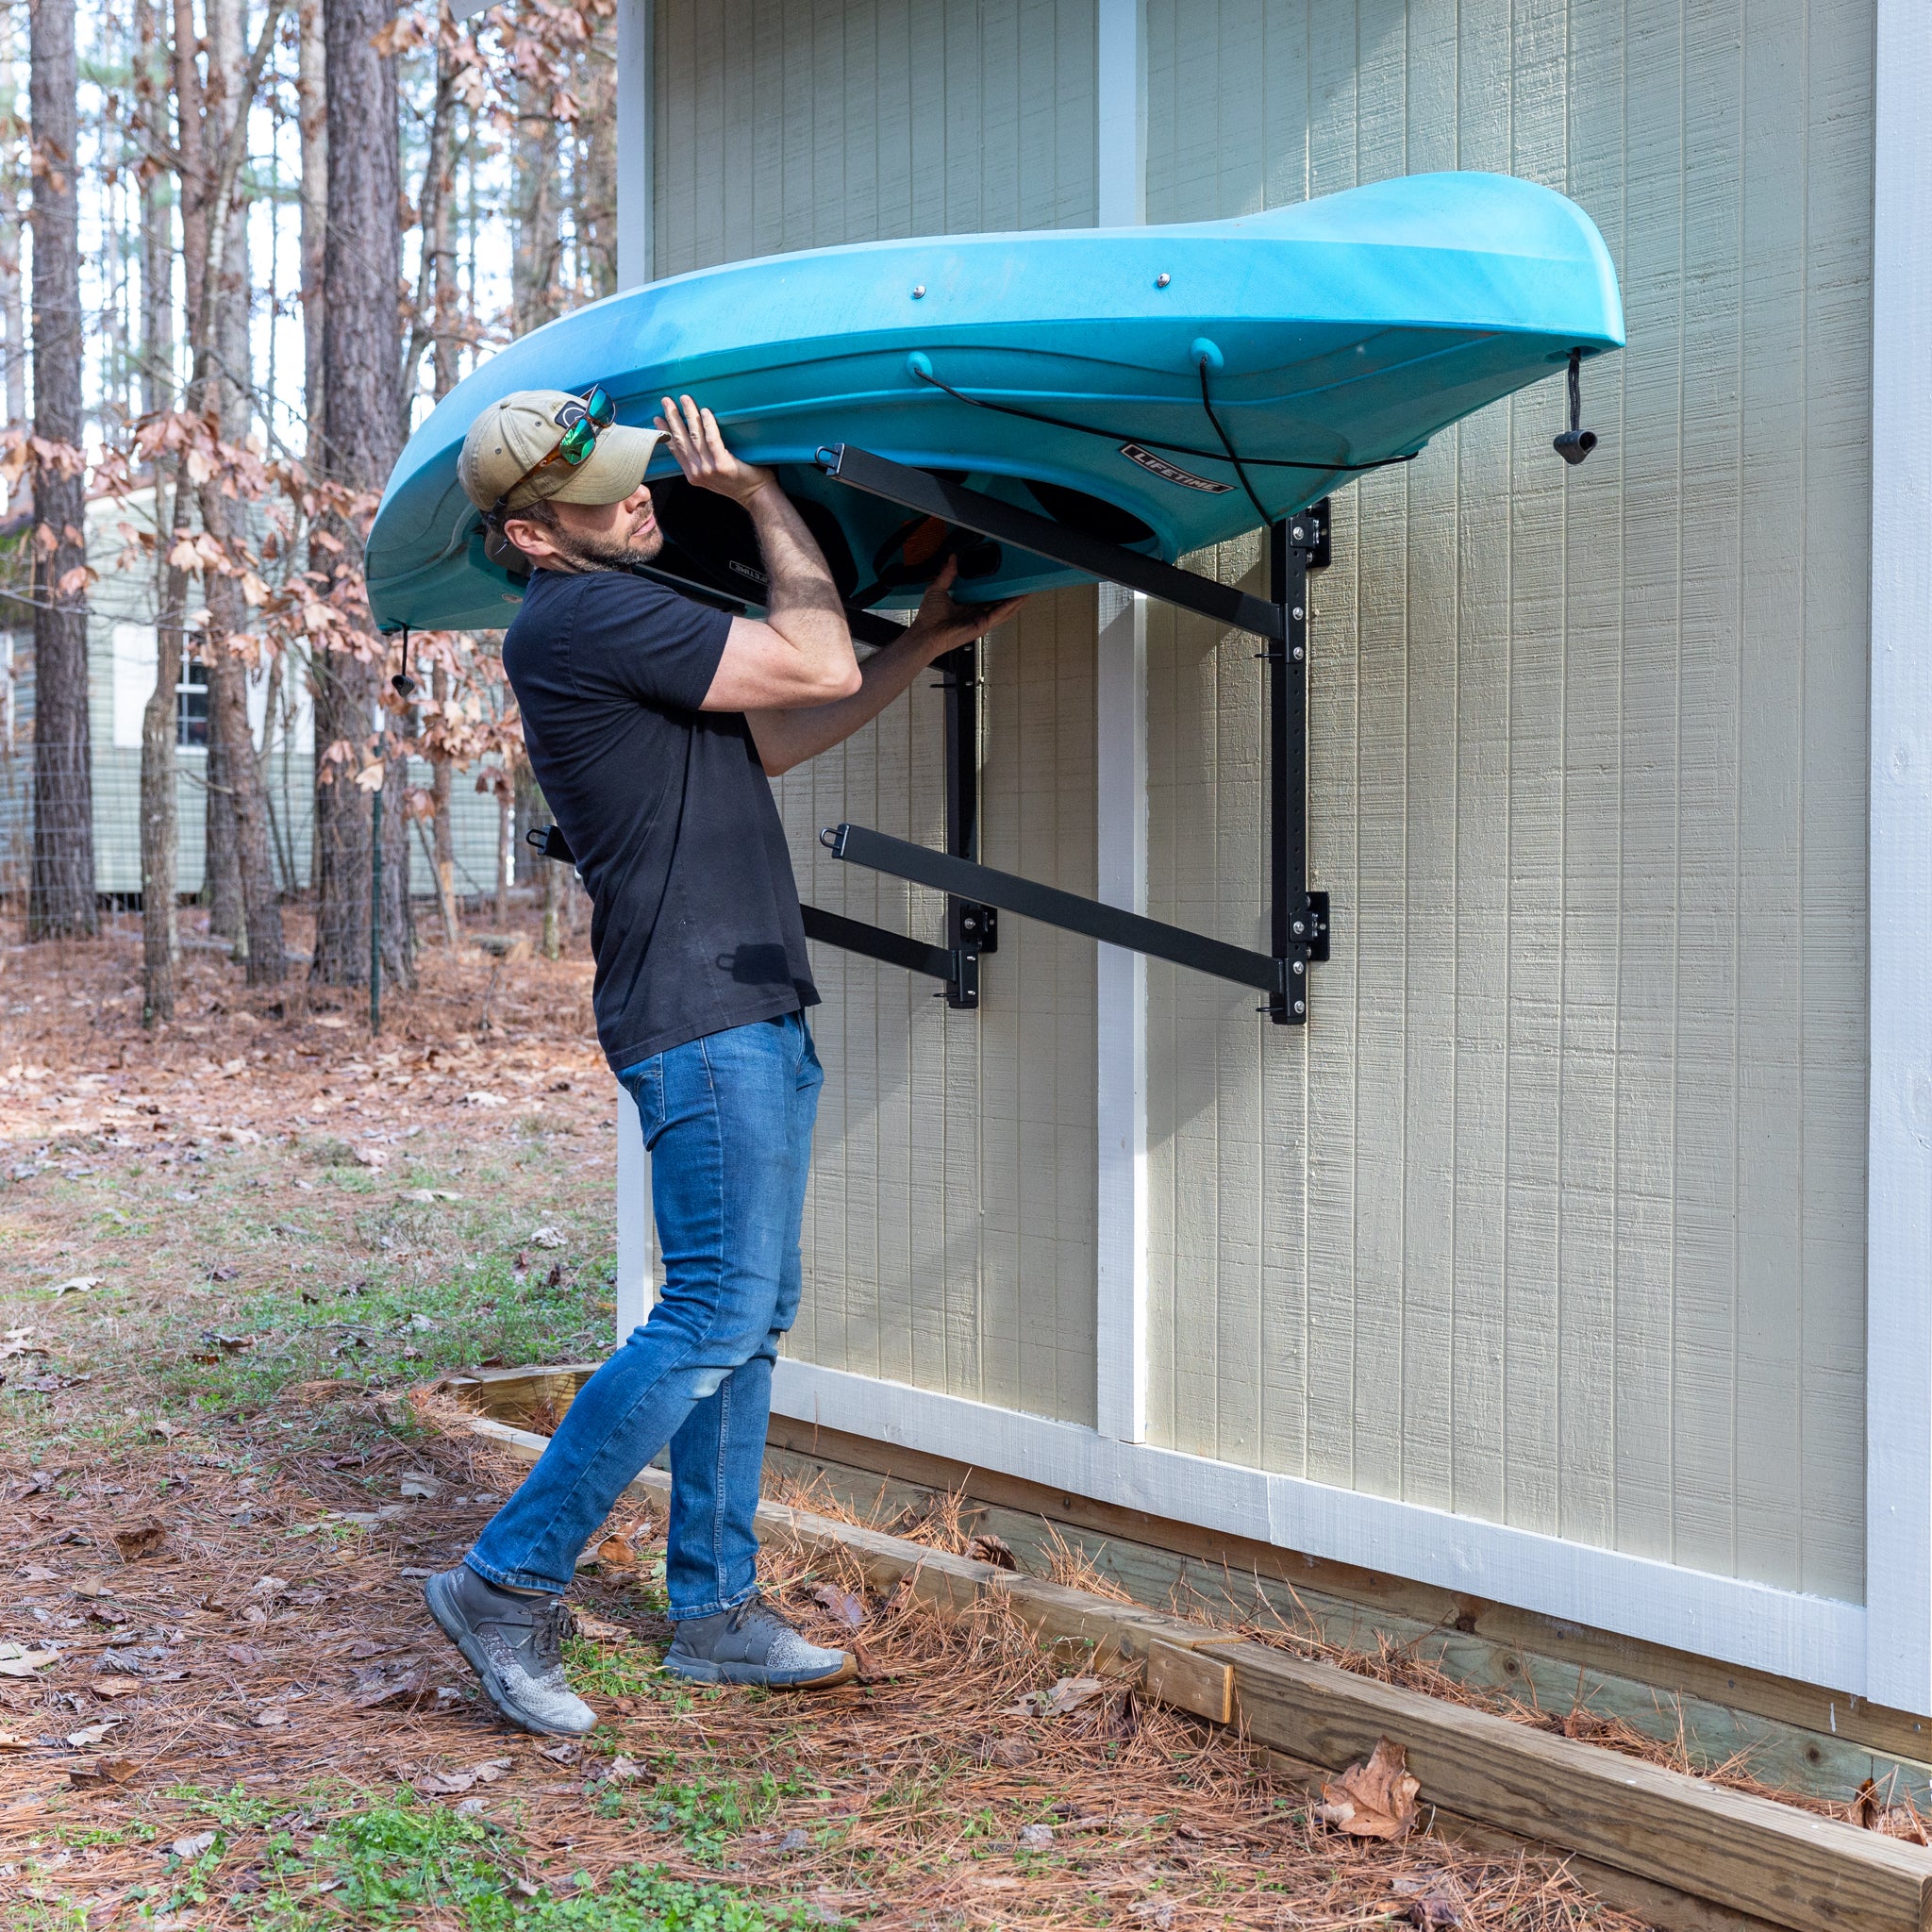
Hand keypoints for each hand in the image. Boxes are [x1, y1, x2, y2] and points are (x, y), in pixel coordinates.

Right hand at [653, 394, 775, 504]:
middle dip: (672, 418)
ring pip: (694, 436)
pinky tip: (704, 411)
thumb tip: (694, 439)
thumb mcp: (713, 475)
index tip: (658, 418)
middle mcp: (697, 472)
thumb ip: (701, 462)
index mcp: (693, 474)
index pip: (675, 449)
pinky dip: (708, 424)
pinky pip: (712, 439)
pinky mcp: (722, 464)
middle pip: (680, 439)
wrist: (756, 496)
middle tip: (666, 400)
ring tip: (685, 399)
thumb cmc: (739, 482)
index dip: (665, 432)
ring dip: (688, 415)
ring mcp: (708, 469)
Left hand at [905, 557, 1025, 654]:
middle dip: (1012, 595)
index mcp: (968, 606)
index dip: (997, 589)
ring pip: (1003, 610)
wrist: (926, 632)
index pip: (987, 596)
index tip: (1005, 579)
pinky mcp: (982, 625)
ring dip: (1016, 601)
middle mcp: (976, 614)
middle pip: (999, 603)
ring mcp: (981, 620)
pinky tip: (1018, 599)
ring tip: (1027, 591)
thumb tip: (952, 559)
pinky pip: (999, 614)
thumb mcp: (938, 588)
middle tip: (1022, 584)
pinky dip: (1009, 606)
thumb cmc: (930, 618)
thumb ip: (947, 573)